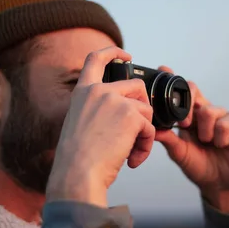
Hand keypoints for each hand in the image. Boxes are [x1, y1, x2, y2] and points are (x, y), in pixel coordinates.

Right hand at [46, 47, 156, 207]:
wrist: (77, 175)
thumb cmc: (77, 160)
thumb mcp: (80, 125)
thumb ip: (97, 111)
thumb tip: (126, 113)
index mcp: (82, 93)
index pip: (96, 59)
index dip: (113, 53)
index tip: (127, 56)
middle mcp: (98, 91)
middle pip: (136, 86)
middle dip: (143, 108)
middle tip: (137, 131)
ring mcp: (115, 100)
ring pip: (146, 109)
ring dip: (144, 133)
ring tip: (131, 153)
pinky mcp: (131, 115)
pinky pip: (150, 128)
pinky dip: (146, 146)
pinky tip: (132, 160)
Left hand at [155, 66, 228, 212]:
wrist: (219, 185)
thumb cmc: (199, 166)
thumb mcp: (179, 153)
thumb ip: (168, 139)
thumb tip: (152, 128)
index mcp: (188, 116)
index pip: (180, 92)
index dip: (173, 80)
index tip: (164, 70)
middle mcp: (203, 113)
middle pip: (195, 89)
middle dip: (187, 103)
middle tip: (184, 124)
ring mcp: (221, 118)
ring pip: (210, 109)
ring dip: (204, 129)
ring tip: (205, 142)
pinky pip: (227, 121)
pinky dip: (220, 134)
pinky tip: (220, 145)